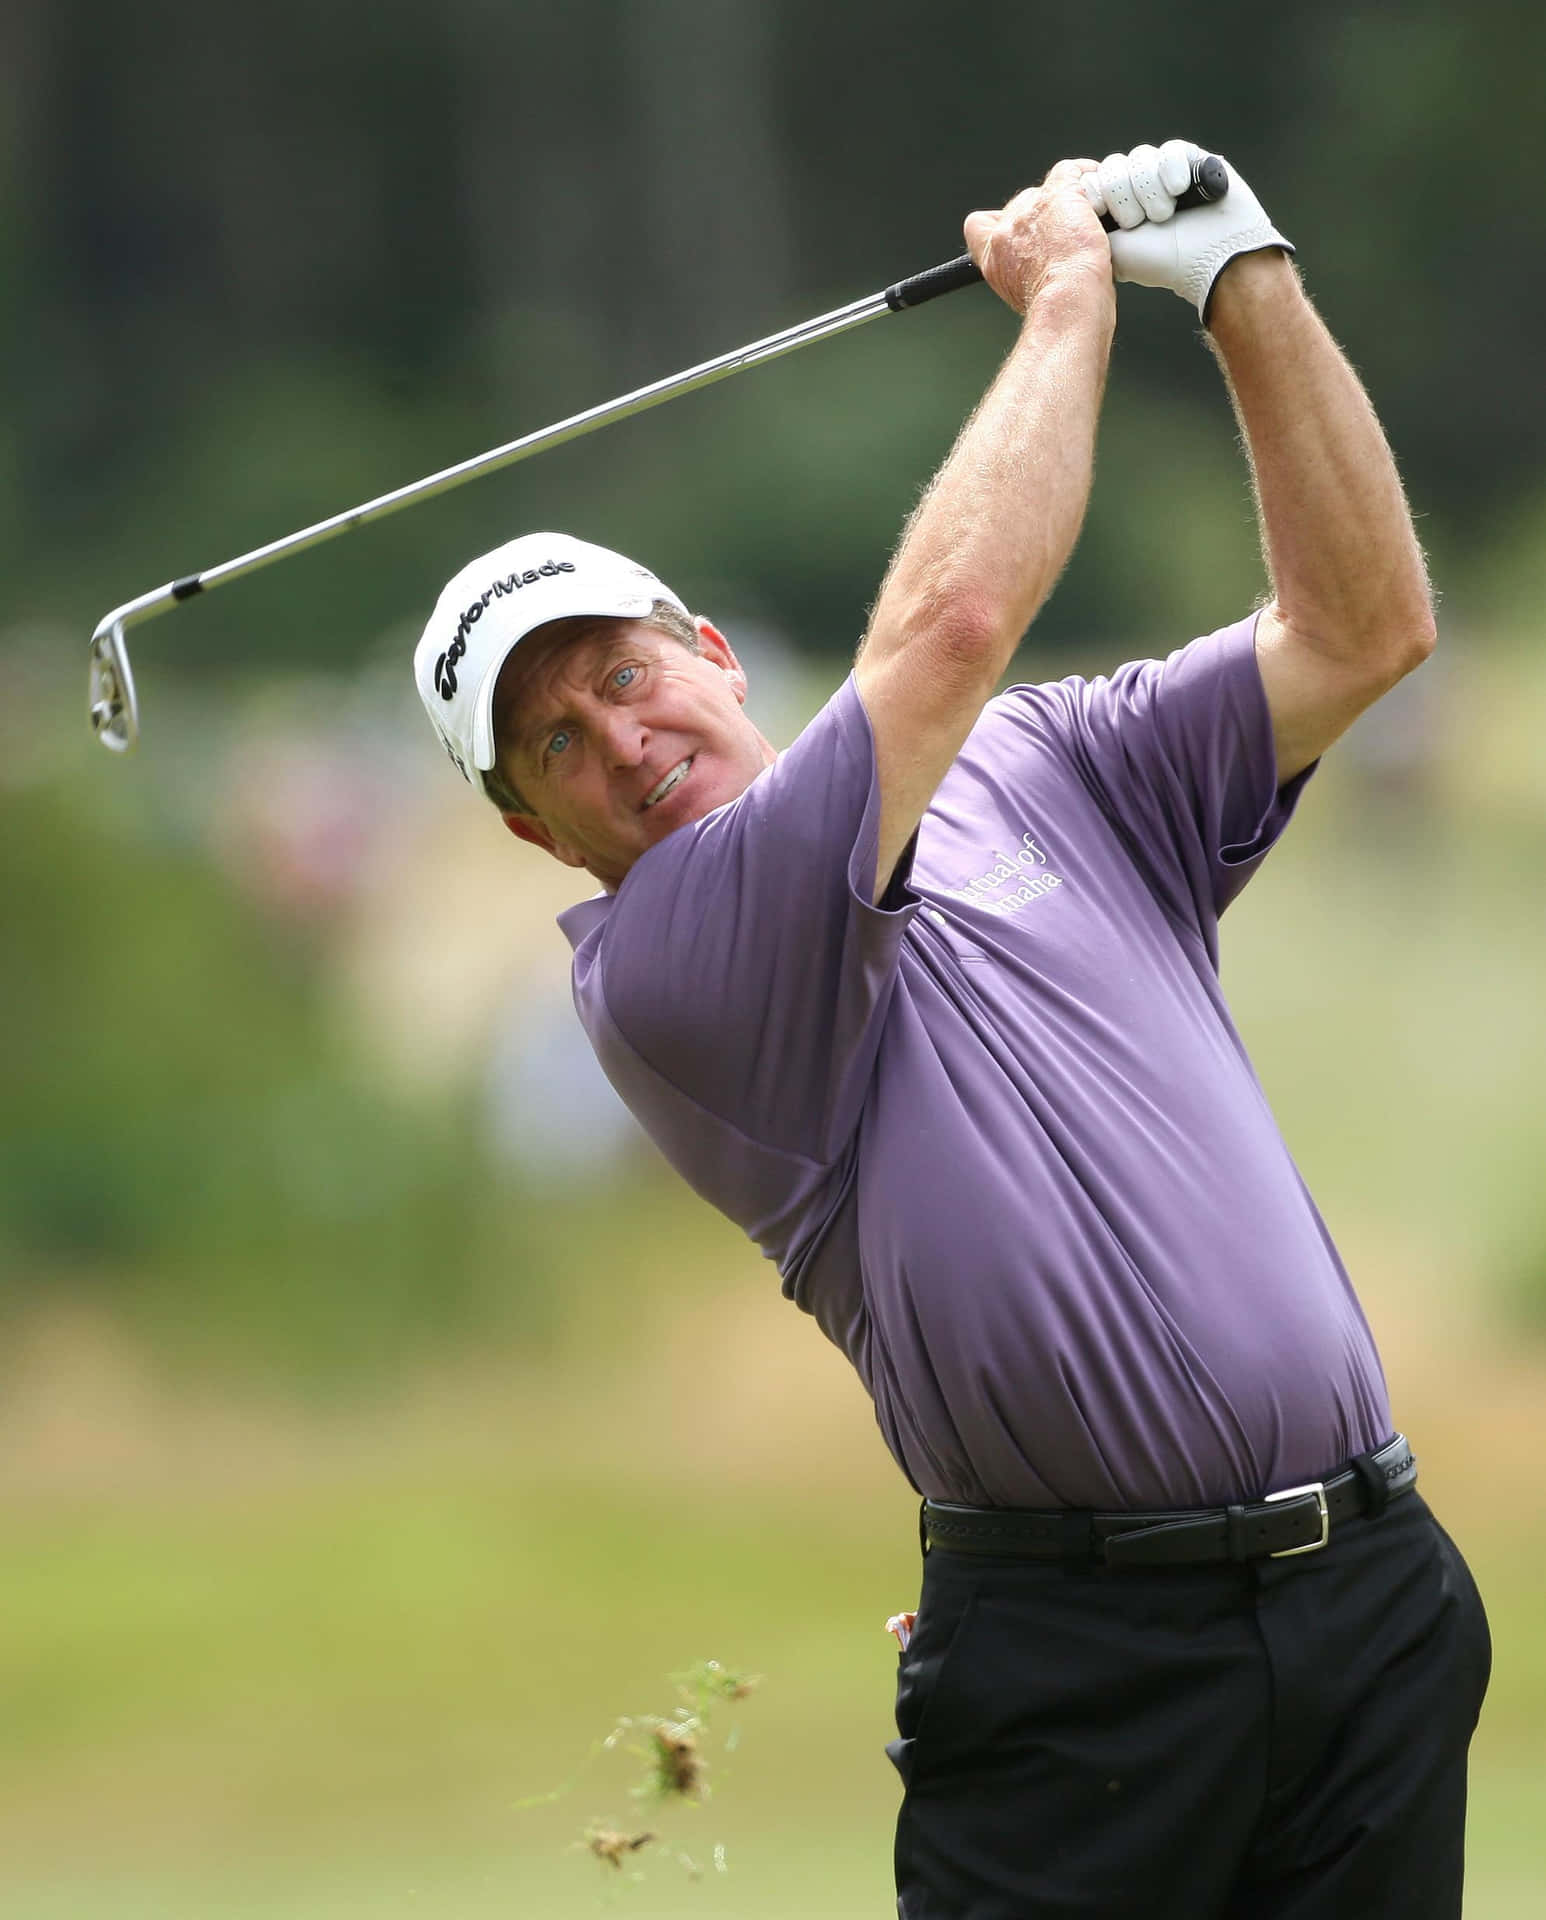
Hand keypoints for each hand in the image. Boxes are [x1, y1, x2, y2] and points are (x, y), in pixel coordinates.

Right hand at [964, 159, 1113, 316]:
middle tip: (1066, 233)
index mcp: (993, 257)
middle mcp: (1007, 230)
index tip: (1016, 232)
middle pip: (1020, 206)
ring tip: (1087, 219)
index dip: (996, 223)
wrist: (1069, 299)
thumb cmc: (1058, 308)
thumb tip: (1043, 275)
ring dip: (1066, 201)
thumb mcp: (1026, 299)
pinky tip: (1097, 188)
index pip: (978, 227)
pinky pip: (1071, 171)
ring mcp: (1031, 209)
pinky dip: (1086, 175)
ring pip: (1047, 190)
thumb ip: (1026, 277)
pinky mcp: (1058, 194)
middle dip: (1042, 215)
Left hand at [1082, 140, 1293, 320]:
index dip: (1101, 195)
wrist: (1211, 259)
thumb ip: (1088, 226)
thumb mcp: (1113, 250)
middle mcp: (1139, 189)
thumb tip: (1070, 205)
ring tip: (1166, 214)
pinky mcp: (1192, 160)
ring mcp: (1164, 173)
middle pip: (1113, 167)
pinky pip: (1169, 149)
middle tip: (1142, 223)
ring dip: (1150, 189)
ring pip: (1140, 158)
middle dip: (1125, 197)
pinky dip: (1172, 170)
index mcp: (1118, 209)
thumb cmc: (1163, 262)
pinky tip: (1181, 191)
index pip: (1094, 181)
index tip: (1115, 221)